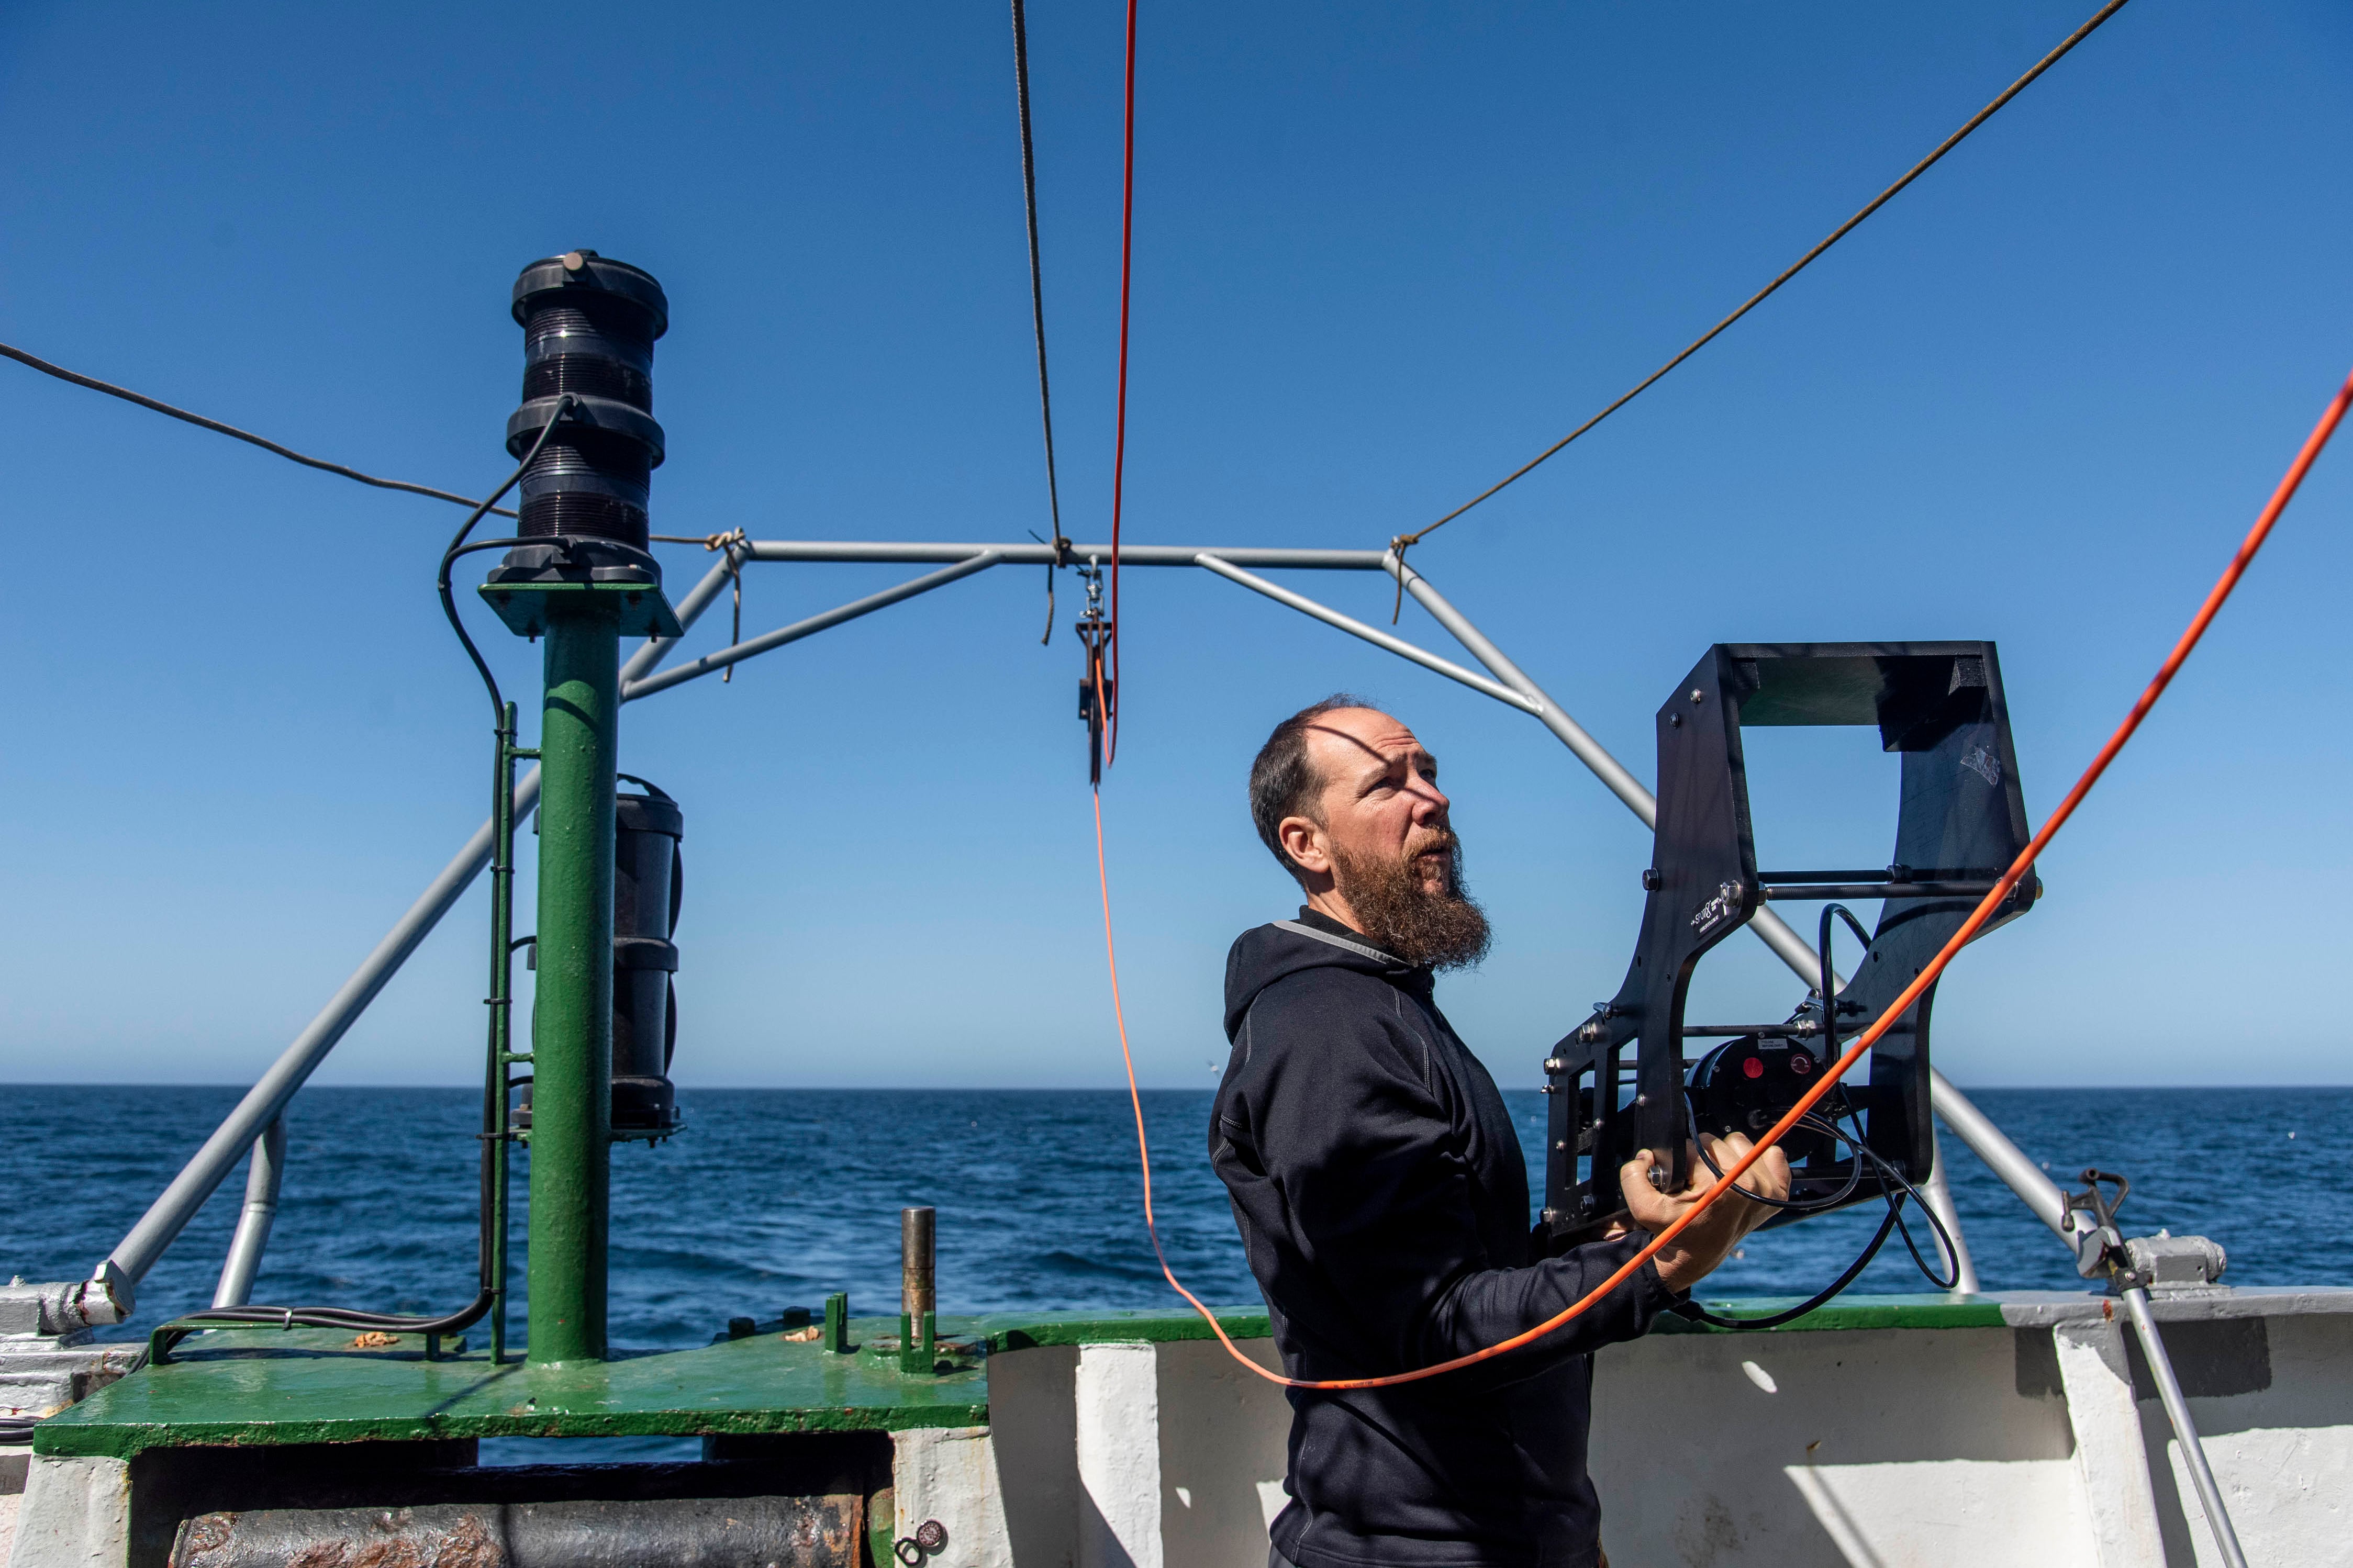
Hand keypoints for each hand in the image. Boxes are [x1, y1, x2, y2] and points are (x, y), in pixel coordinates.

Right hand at [1617, 1133, 1790, 1293]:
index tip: (1684, 1183)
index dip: (1681, 1162)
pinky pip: (1772, 1154)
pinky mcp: (1778, 1190)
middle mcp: (1749, 1184)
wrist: (1696, 1254)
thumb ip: (1633, 1174)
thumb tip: (1648, 1155)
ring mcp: (1768, 1188)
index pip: (1692, 1147)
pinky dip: (1756, 1161)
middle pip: (1715, 1142)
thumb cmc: (1675, 1230)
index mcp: (1719, 1186)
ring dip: (1724, 1157)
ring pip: (1738, 1142)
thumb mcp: (1642, 1207)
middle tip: (1699, 1185)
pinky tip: (1741, 1178)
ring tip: (1716, 1182)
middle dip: (1701, 1159)